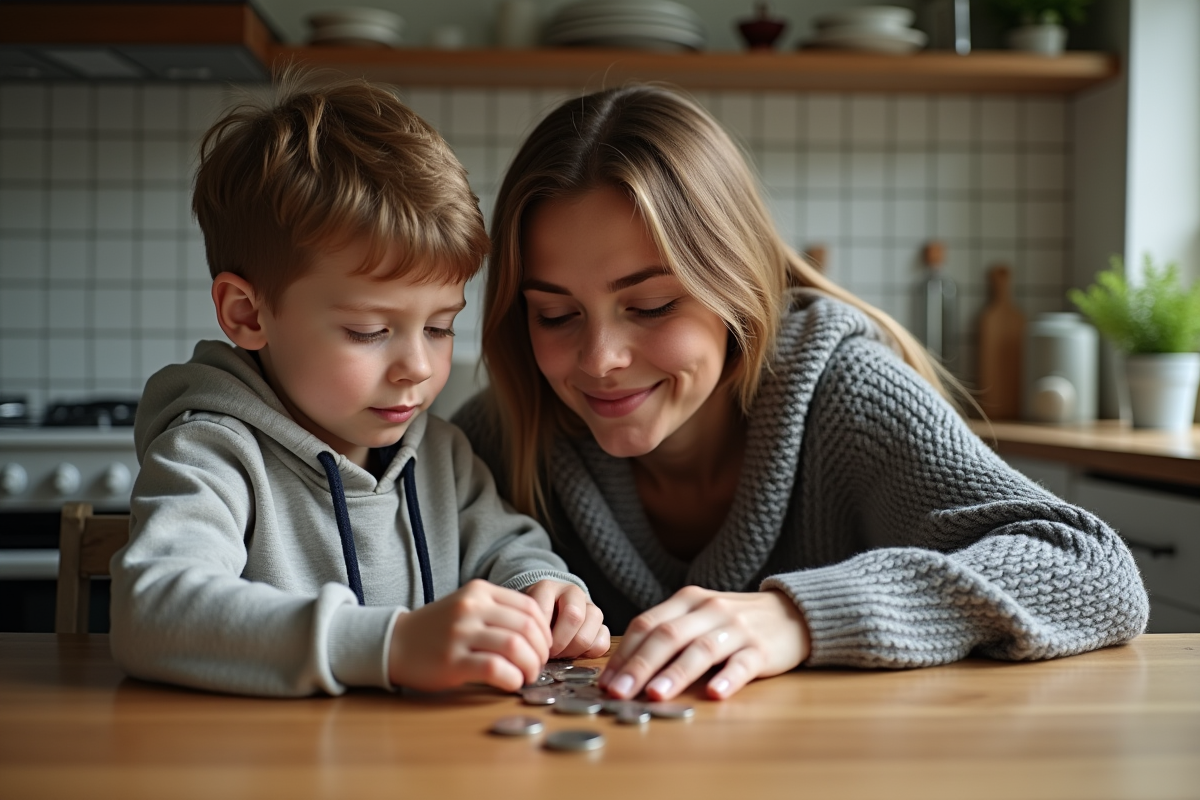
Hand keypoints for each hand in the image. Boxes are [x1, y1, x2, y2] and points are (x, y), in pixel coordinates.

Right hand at [387, 579, 551, 692]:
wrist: (394, 643)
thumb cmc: (436, 629)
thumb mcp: (467, 606)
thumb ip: (498, 612)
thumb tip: (538, 637)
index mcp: (479, 591)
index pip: (530, 607)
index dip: (545, 630)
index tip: (544, 647)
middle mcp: (471, 608)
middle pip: (527, 627)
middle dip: (541, 651)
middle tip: (539, 665)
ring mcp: (461, 633)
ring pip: (514, 646)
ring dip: (530, 666)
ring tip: (528, 676)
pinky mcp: (452, 661)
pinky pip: (495, 669)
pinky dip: (512, 679)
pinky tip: (512, 684)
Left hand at [523, 580, 610, 658]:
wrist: (550, 611)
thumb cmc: (533, 617)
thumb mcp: (524, 615)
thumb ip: (527, 626)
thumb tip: (532, 649)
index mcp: (548, 587)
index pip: (545, 611)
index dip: (539, 634)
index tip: (534, 645)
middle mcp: (573, 592)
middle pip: (574, 617)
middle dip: (559, 643)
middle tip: (549, 653)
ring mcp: (591, 608)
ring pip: (588, 633)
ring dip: (572, 651)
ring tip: (560, 654)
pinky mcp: (602, 626)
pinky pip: (601, 644)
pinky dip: (588, 653)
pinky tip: (575, 652)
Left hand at [598, 587, 809, 700]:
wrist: (790, 614)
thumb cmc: (733, 623)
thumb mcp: (698, 618)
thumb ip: (667, 636)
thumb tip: (624, 671)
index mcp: (687, 601)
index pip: (647, 624)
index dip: (624, 653)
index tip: (606, 681)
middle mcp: (709, 610)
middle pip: (668, 635)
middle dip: (639, 665)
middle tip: (618, 692)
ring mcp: (736, 628)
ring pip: (701, 649)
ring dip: (675, 673)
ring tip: (655, 695)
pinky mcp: (762, 649)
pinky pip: (742, 663)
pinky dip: (727, 678)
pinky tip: (714, 693)